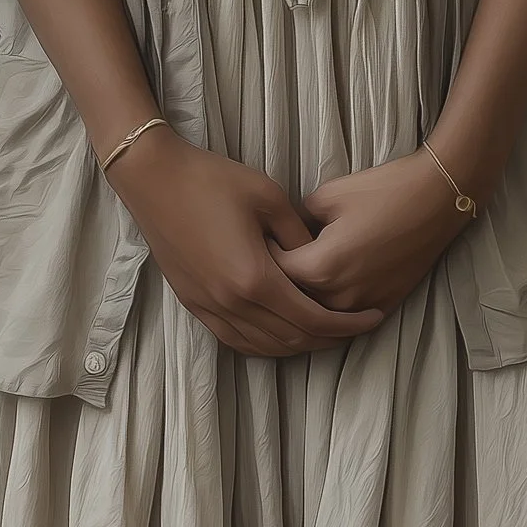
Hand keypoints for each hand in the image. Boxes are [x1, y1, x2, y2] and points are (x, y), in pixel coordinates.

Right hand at [107, 129, 389, 357]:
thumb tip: (316, 259)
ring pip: (264, 347)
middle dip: (328, 338)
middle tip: (354, 326)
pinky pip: (237, 341)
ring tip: (324, 330)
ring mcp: (210, 309)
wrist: (153, 179)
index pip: (311, 319)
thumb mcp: (268, 196)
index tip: (372, 317)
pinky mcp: (194, 304)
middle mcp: (232, 304)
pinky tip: (280, 332)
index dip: (346, 325)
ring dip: (298, 345)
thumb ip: (298, 234)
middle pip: (291, 339)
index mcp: (255, 279)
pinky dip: (266, 344)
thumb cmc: (212, 179)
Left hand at [267, 149, 469, 320]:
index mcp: (321, 267)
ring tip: (287, 280)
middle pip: (292, 302)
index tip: (249, 245)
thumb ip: (297, 221)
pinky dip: (329, 311)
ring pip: (318, 317)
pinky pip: (345, 319)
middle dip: (275, 284)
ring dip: (301, 301)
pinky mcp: (383, 306)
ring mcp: (363, 306)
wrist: (436, 200)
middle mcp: (339, 297)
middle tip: (262, 265)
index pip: (273, 275)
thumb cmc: (382, 190)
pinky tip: (319, 292)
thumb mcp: (327, 195)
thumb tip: (287, 235)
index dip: (258, 258)